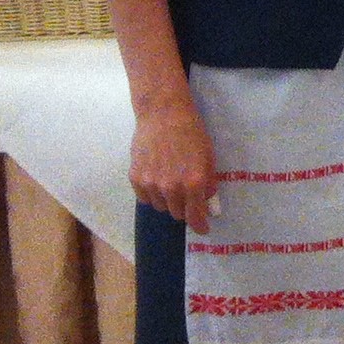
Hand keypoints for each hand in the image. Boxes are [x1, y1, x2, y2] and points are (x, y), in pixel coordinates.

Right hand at [132, 98, 217, 232]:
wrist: (164, 114)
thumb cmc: (192, 133)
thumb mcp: (209, 157)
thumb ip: (209, 182)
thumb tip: (208, 203)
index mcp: (192, 183)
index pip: (195, 215)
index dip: (200, 225)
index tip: (203, 228)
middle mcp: (170, 187)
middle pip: (177, 213)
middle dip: (185, 208)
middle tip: (189, 196)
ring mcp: (150, 184)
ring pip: (161, 206)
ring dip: (168, 201)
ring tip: (172, 182)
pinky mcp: (135, 178)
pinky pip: (145, 198)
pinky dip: (153, 194)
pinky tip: (158, 180)